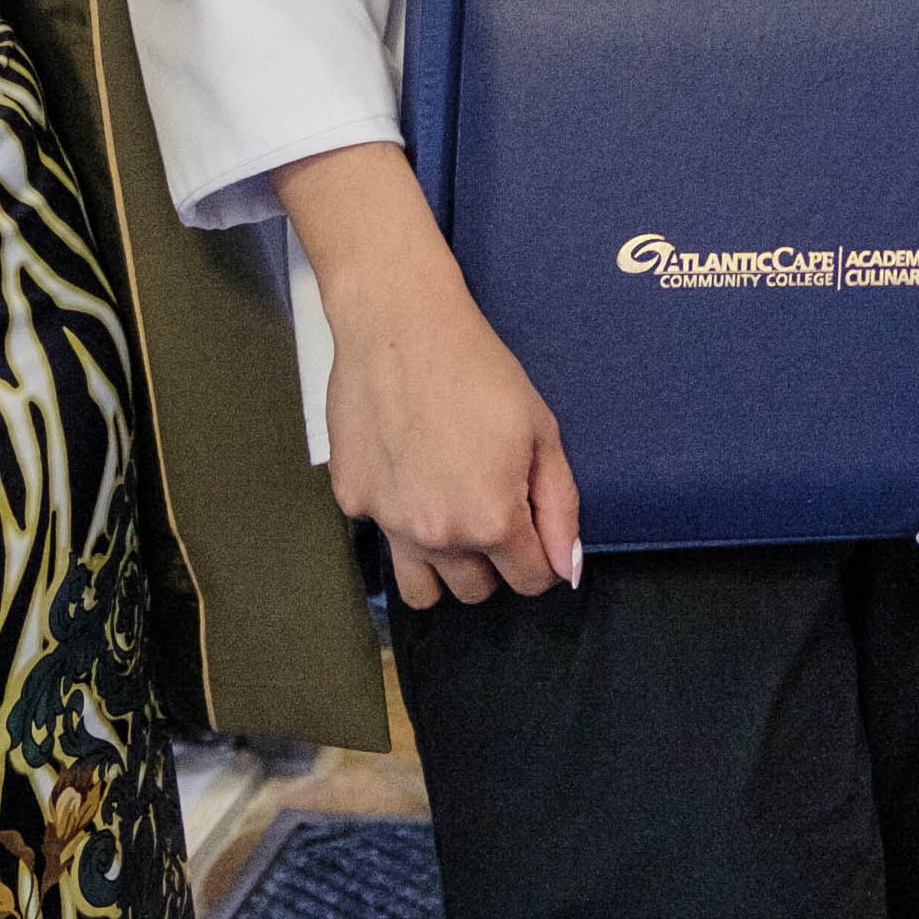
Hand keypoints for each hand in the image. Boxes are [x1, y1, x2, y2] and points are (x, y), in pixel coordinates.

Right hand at [276, 141, 579, 606]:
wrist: (400, 327)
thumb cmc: (482, 372)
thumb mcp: (542, 432)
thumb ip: (559, 507)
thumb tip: (566, 568)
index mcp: (491, 520)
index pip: (530, 580)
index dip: (541, 558)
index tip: (533, 528)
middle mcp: (437, 535)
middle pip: (476, 591)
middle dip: (493, 562)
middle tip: (490, 511)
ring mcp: (388, 522)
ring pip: (421, 591)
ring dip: (443, 568)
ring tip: (449, 519)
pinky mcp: (352, 501)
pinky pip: (383, 536)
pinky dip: (399, 518)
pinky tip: (408, 470)